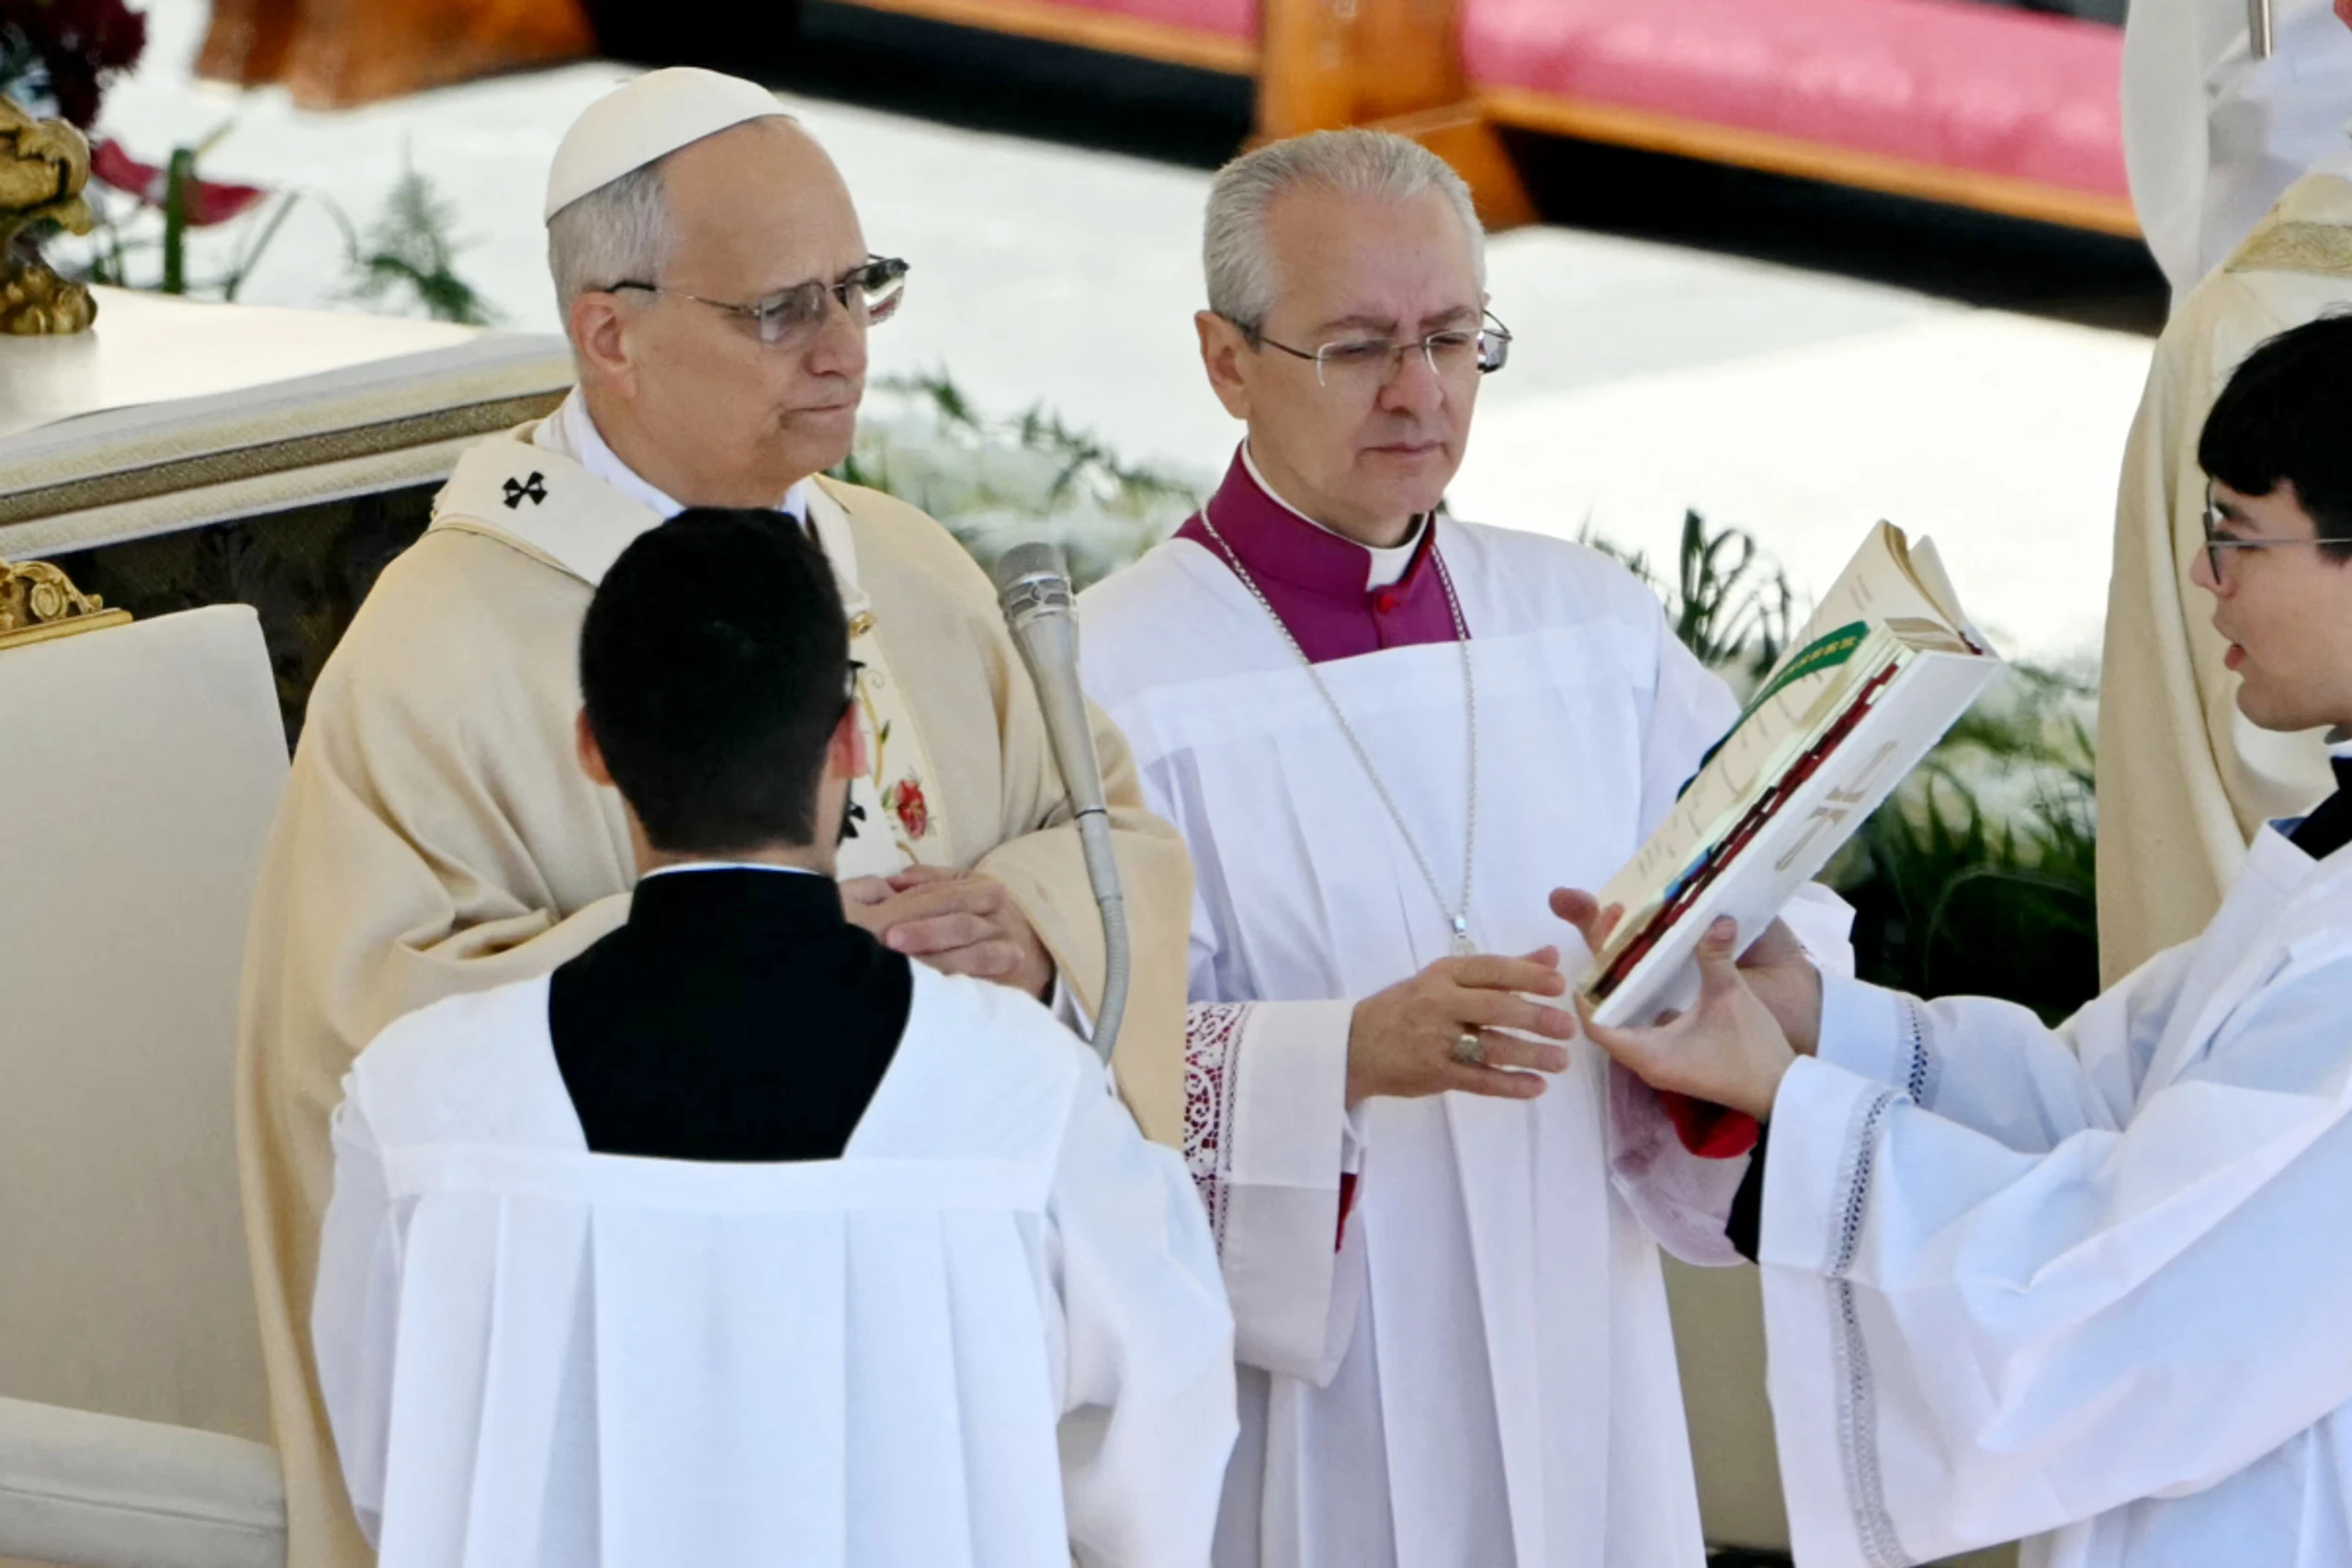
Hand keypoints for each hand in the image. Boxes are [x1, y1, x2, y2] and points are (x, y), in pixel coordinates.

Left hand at [843, 865, 1055, 997]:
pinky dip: (961, 986)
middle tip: (891, 940)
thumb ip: (930, 882)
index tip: (880, 915)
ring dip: (941, 960)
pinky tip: (938, 991)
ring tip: (910, 967)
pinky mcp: (1010, 980)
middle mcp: (998, 917)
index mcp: (984, 889)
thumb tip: (892, 881)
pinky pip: (984, 982)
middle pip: (959, 923)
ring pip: (974, 954)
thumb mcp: (966, 890)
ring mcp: (1007, 949)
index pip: (943, 895)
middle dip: (925, 931)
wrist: (1036, 955)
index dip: (911, 903)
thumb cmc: (986, 921)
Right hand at [1346, 948, 1577, 1106]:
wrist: (1356, 1045)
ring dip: (1529, 1055)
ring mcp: (1435, 1041)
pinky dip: (1509, 1084)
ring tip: (1560, 1061)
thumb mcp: (1447, 980)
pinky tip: (1536, 1087)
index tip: (1559, 984)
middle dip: (1534, 1018)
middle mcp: (1439, 1003)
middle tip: (1568, 1027)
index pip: (1490, 969)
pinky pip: (1478, 1080)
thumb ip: (1501, 971)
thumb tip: (1551, 955)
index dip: (1527, 975)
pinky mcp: (1435, 1073)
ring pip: (1490, 1047)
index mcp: (1443, 974)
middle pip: (1494, 1009)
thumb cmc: (1409, 1008)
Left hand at [1574, 917, 1797, 1120]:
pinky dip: (1640, 1002)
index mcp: (1647, 1054)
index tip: (1592, 956)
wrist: (1780, 1089)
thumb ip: (1716, 957)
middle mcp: (1644, 1061)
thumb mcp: (1731, 998)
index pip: (1595, 1025)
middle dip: (1605, 980)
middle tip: (1613, 943)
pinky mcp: (1672, 1058)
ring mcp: (1658, 1062)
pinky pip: (1642, 1027)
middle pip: (1606, 1019)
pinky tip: (1650, 974)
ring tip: (1626, 951)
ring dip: (1622, 990)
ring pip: (1624, 1023)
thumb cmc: (1752, 1051)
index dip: (1587, 993)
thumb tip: (1717, 918)